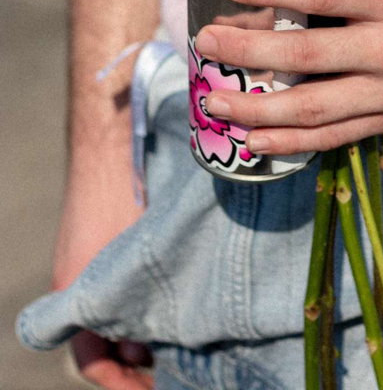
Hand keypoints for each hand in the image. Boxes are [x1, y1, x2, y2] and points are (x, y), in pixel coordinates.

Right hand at [52, 151, 152, 388]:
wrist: (109, 147)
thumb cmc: (126, 196)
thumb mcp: (141, 256)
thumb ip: (145, 304)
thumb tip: (147, 351)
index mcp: (79, 296)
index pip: (94, 363)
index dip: (122, 383)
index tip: (152, 388)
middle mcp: (76, 286)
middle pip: (101, 344)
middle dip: (133, 362)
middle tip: (170, 368)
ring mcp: (85, 266)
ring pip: (109, 317)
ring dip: (137, 332)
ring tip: (176, 337)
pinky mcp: (97, 248)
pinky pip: (112, 292)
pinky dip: (135, 303)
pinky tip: (168, 298)